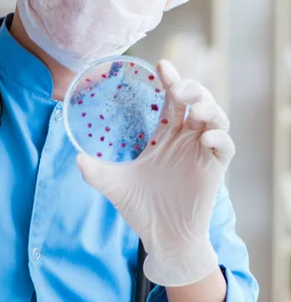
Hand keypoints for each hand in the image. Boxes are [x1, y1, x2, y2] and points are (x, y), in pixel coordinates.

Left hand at [77, 60, 233, 286]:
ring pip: (217, 118)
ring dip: (209, 107)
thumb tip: (75, 158)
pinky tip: (205, 138)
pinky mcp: (215, 169)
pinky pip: (226, 147)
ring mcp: (202, 152)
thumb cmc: (140, 207)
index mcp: (165, 135)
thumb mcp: (114, 185)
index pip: (171, 100)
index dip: (170, 79)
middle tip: (178, 88)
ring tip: (195, 109)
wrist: (161, 237)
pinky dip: (219, 138)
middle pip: (198, 101)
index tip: (160, 65)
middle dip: (192, 88)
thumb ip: (95, 171)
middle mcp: (185, 138)